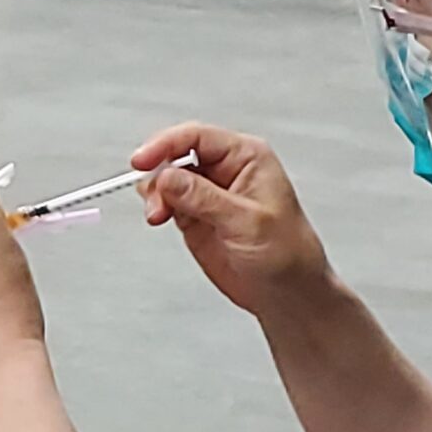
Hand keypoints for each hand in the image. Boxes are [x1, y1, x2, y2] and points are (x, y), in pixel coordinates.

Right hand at [133, 124, 330, 319]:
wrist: (288, 293)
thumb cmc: (287, 253)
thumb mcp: (247, 222)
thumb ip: (204, 198)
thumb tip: (167, 177)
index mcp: (247, 158)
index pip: (198, 138)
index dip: (166, 145)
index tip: (144, 160)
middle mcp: (226, 170)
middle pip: (177, 155)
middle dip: (159, 173)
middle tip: (154, 200)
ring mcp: (209, 194)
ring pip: (167, 179)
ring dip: (155, 194)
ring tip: (157, 215)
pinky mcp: (196, 216)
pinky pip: (166, 200)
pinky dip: (156, 206)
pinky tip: (158, 216)